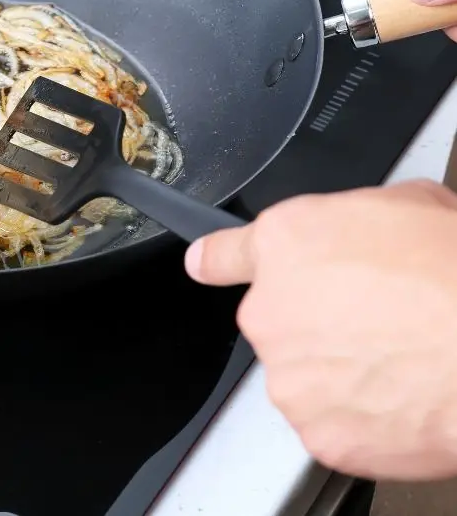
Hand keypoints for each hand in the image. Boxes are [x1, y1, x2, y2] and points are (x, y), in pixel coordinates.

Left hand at [185, 179, 456, 479]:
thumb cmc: (455, 274)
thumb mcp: (411, 204)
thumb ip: (360, 217)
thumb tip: (370, 229)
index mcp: (285, 244)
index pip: (224, 254)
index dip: (217, 261)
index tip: (204, 265)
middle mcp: (270, 309)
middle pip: (280, 320)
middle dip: (319, 323)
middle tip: (381, 321)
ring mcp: (288, 376)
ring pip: (305, 376)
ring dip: (341, 372)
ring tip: (402, 360)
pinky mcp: (316, 432)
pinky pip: (333, 424)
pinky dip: (363, 418)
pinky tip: (404, 398)